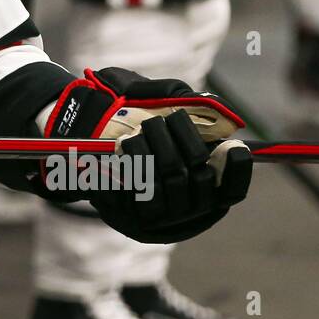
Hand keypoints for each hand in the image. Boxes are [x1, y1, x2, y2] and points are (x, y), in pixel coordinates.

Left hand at [40, 67, 252, 242]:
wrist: (79, 142)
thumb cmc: (128, 119)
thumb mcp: (156, 102)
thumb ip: (184, 102)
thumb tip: (215, 108)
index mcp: (202, 187)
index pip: (233, 189)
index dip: (238, 171)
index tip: (232, 146)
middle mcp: (186, 208)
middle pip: (201, 177)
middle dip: (184, 141)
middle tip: (160, 121)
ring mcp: (159, 217)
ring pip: (172, 179)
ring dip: (158, 146)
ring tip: (141, 129)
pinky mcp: (128, 217)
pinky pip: (141, 189)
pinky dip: (136, 160)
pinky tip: (125, 145)